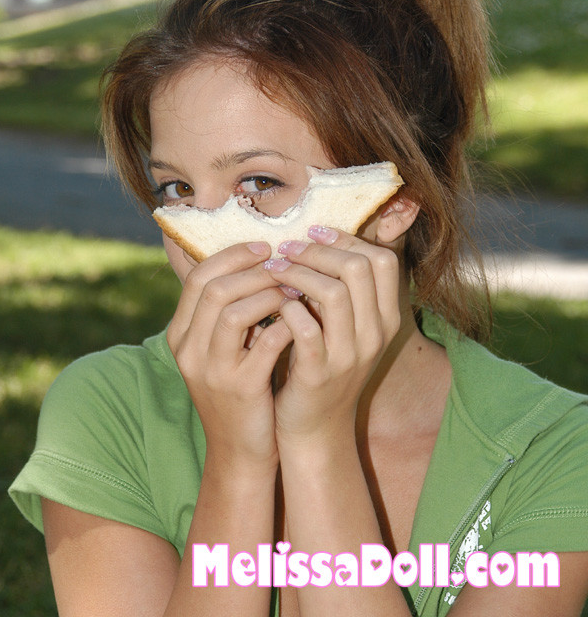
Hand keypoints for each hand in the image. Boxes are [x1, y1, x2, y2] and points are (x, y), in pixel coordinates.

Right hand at [167, 242, 293, 471]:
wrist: (239, 451)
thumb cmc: (239, 389)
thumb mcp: (222, 348)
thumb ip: (230, 309)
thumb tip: (259, 261)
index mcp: (182, 334)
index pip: (199, 277)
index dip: (233, 255)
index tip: (265, 246)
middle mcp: (189, 350)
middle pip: (214, 288)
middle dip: (254, 269)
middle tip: (284, 264)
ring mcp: (212, 371)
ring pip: (234, 311)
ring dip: (270, 294)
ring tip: (294, 290)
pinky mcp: (241, 389)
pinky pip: (265, 343)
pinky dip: (287, 325)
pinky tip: (301, 321)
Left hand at [263, 226, 400, 447]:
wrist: (314, 427)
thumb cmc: (322, 365)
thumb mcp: (345, 327)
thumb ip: (341, 290)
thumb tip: (318, 240)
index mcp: (386, 318)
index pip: (381, 260)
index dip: (347, 239)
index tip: (314, 233)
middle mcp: (375, 335)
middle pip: (360, 268)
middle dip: (319, 250)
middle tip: (288, 248)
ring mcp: (349, 355)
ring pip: (333, 292)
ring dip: (298, 273)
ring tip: (274, 269)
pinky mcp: (318, 372)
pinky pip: (305, 327)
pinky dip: (286, 308)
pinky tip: (273, 304)